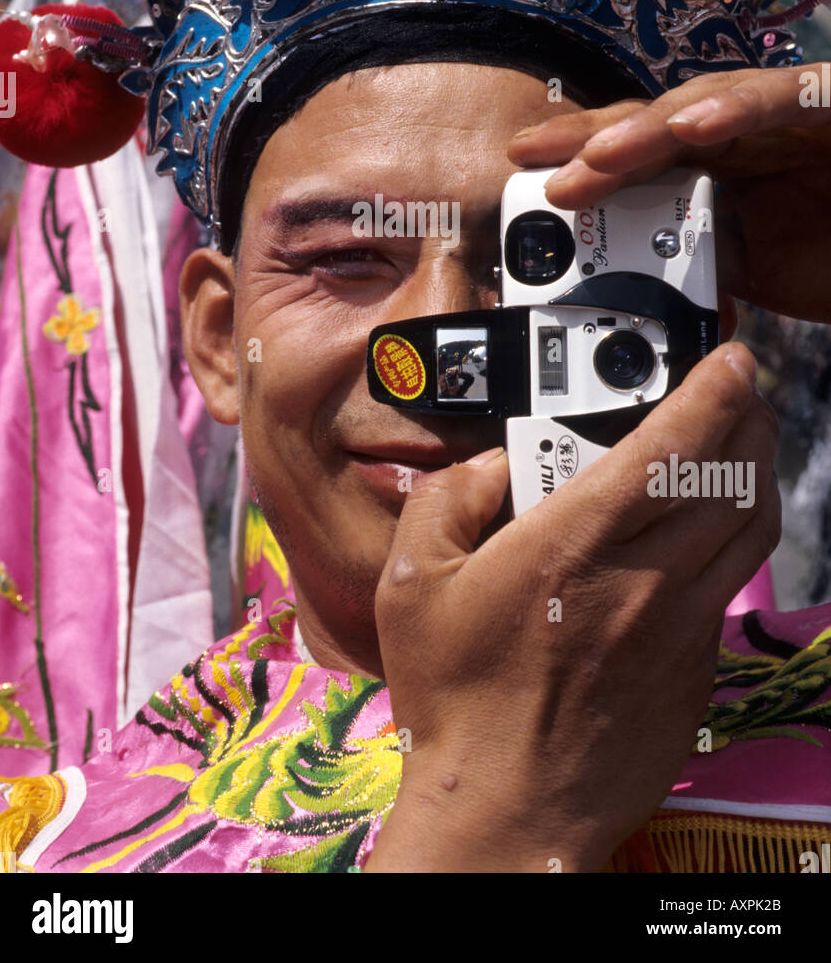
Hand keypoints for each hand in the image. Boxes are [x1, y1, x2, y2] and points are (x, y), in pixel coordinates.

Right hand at [367, 344, 779, 872]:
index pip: (672, 447)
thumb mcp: (411, 584)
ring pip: (751, 525)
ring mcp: (679, 627)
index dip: (713, 389)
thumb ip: (446, 501)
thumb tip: (489, 464)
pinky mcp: (696, 667)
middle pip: (733, 475)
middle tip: (740, 387)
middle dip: (749, 415)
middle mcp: (642, 580)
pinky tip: (713, 524)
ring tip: (742, 439)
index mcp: (572, 546)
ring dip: (758, 468)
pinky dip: (739, 534)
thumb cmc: (456, 699)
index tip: (728, 358)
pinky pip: (735, 582)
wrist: (505, 810)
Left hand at [508, 63, 830, 323]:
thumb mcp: (756, 269)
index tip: (525, 179)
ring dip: (645, 129)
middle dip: (590, 140)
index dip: (581, 163)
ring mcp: (784, 114)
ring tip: (597, 153)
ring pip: (703, 106)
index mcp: (717, 168)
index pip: (637, 158)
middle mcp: (742, 133)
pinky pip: (785, 100)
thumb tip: (634, 287)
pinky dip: (739, 108)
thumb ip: (698, 265)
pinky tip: (692, 125)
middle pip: (652, 124)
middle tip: (533, 159)